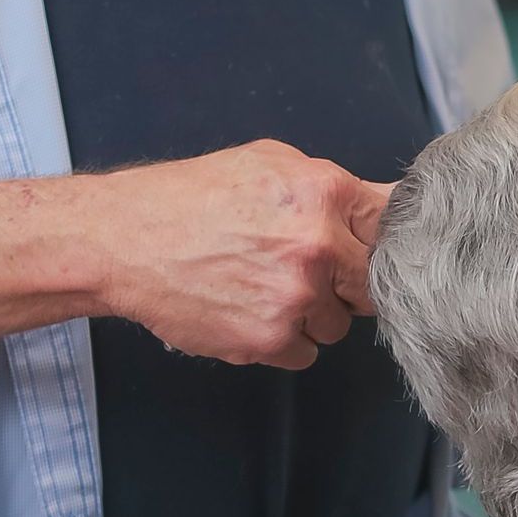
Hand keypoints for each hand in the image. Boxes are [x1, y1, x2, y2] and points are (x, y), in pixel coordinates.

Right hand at [87, 142, 395, 370]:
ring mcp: (296, 298)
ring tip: (261, 286)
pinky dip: (281, 340)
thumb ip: (331, 186)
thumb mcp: (269, 163)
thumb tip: (387, 202)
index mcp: (324, 194)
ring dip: (311, 315)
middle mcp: (318, 246)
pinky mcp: (270, 339)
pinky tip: (246, 310)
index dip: (380, 241)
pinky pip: (304, 352)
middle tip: (305, 271)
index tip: (367, 248)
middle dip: (347, 282)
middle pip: (373, 285)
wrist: (125, 240)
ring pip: (337, 324)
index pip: (392, 227)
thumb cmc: (190, 198)